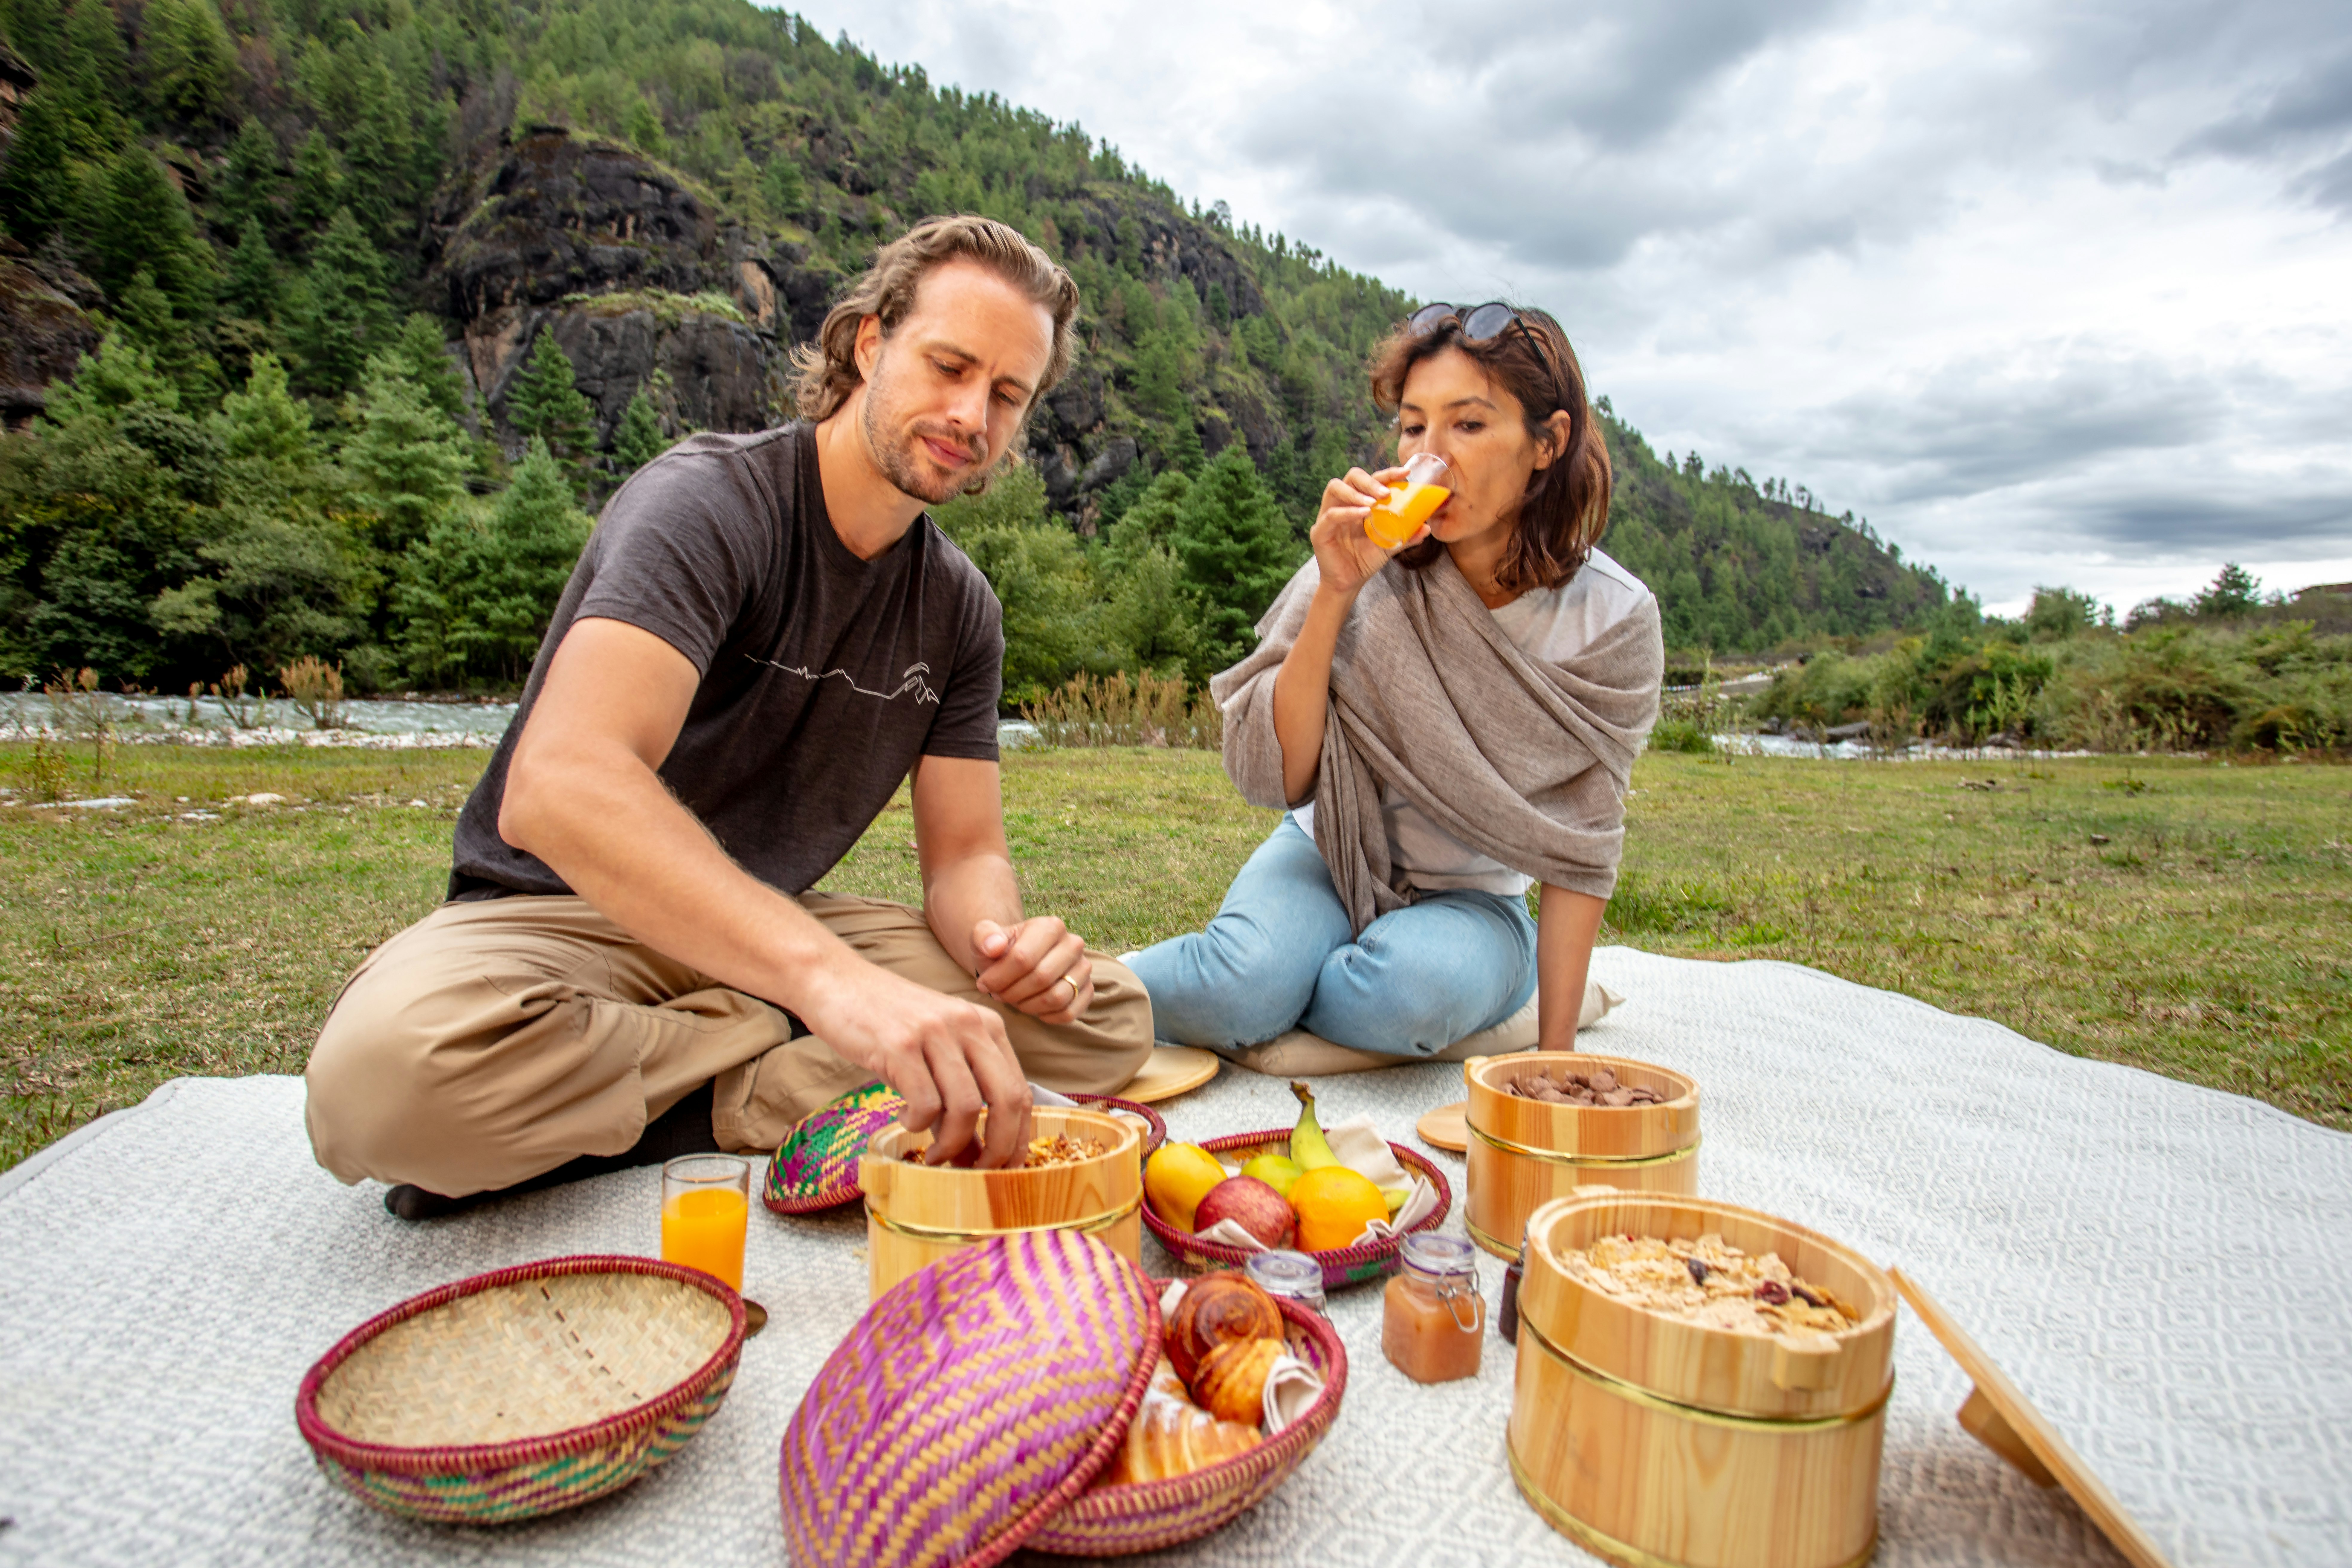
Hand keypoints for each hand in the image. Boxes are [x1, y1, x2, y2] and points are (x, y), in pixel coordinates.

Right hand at [798, 962, 1034, 1167]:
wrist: (837, 981)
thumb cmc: (888, 1022)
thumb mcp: (937, 1051)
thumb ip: (960, 1097)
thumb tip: (979, 1156)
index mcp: (986, 1025)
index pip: (1021, 1089)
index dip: (1020, 1136)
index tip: (1009, 1167)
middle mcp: (969, 1024)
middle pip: (1007, 1099)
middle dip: (999, 1147)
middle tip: (978, 1172)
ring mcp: (935, 1032)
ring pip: (968, 1106)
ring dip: (953, 1144)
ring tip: (935, 1155)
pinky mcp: (900, 1045)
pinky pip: (925, 1102)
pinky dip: (919, 1124)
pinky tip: (906, 1120)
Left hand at [972, 915, 1092, 1024]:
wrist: (1017, 962)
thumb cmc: (998, 952)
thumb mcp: (983, 939)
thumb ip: (983, 936)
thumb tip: (995, 946)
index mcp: (1050, 926)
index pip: (1023, 958)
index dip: (999, 977)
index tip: (984, 984)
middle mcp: (1073, 944)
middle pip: (1041, 978)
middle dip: (1013, 992)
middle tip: (998, 994)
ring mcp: (1083, 968)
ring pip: (1057, 997)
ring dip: (1028, 1006)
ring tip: (1014, 999)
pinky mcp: (1087, 990)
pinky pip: (1069, 1013)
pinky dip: (1047, 1017)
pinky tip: (1032, 1008)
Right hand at [1310, 466, 1419, 596]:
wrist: (1349, 583)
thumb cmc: (1366, 559)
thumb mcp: (1390, 545)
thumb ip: (1406, 535)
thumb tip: (1427, 527)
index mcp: (1358, 502)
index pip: (1370, 480)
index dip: (1387, 473)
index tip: (1405, 473)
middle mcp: (1342, 503)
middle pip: (1351, 477)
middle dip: (1370, 480)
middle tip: (1386, 492)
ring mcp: (1328, 516)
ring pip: (1335, 488)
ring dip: (1356, 493)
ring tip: (1374, 502)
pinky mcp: (1320, 531)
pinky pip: (1331, 515)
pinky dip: (1347, 512)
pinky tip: (1363, 514)